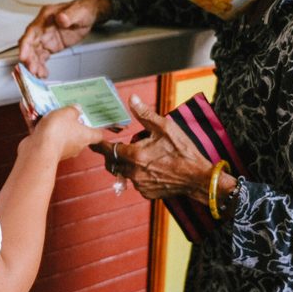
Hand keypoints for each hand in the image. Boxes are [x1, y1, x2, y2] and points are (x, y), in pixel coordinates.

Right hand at [17, 0, 111, 77]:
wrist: (89, 15)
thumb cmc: (82, 10)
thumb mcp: (79, 11)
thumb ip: (69, 15)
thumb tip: (61, 18)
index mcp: (46, 17)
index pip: (31, 32)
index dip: (25, 44)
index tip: (23, 56)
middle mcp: (42, 28)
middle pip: (30, 45)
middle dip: (29, 58)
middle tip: (31, 70)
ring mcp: (46, 38)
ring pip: (35, 53)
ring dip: (34, 64)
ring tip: (37, 74)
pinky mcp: (50, 46)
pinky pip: (42, 57)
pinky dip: (41, 65)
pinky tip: (42, 73)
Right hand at [24, 106, 103, 162]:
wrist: (39, 149)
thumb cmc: (58, 131)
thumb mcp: (67, 112)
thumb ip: (73, 110)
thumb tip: (77, 109)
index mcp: (85, 136)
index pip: (98, 135)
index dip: (97, 128)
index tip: (94, 121)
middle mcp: (76, 145)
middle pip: (77, 134)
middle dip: (72, 124)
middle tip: (66, 113)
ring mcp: (62, 150)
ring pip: (60, 135)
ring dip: (55, 126)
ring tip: (47, 112)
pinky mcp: (47, 150)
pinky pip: (45, 137)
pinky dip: (40, 128)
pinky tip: (32, 115)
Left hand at [92, 95, 218, 201]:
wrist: (198, 177)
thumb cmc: (183, 151)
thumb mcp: (165, 128)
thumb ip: (145, 114)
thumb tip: (132, 98)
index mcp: (135, 155)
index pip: (108, 150)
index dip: (100, 145)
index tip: (94, 141)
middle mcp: (133, 172)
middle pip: (113, 163)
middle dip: (112, 155)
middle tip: (117, 147)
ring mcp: (140, 185)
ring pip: (124, 173)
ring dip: (126, 164)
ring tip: (140, 155)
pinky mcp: (147, 193)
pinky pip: (135, 182)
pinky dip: (138, 175)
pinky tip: (150, 168)